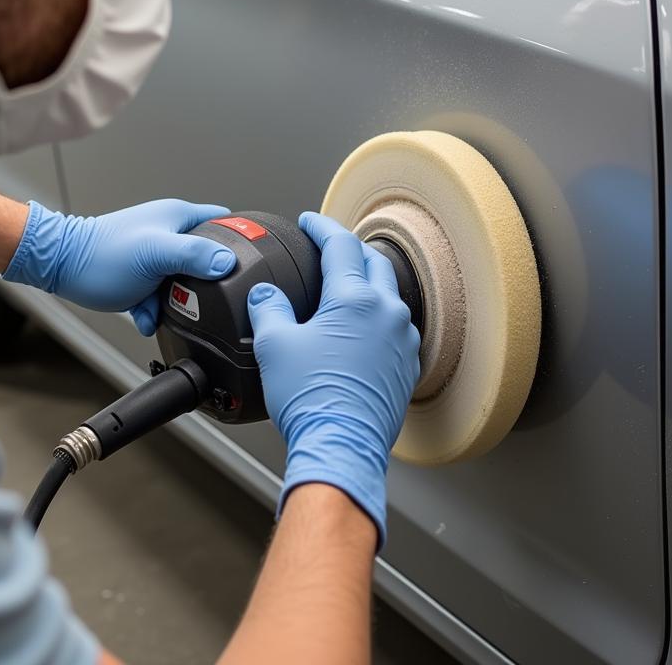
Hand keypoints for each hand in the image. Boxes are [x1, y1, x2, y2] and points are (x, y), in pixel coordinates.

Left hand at [2, 200, 236, 335]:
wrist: (60, 268)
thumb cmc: (100, 255)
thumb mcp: (155, 254)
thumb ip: (194, 256)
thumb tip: (227, 262)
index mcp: (179, 217)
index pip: (225, 221)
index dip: (240, 240)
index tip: (248, 263)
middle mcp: (171, 234)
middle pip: (208, 259)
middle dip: (206, 284)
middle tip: (199, 298)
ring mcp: (157, 256)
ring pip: (186, 284)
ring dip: (179, 302)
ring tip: (164, 309)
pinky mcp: (144, 277)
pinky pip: (164, 297)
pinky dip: (157, 310)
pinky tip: (146, 315)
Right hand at [247, 212, 420, 548]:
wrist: (341, 448)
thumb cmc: (311, 400)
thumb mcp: (274, 345)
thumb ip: (268, 308)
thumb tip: (265, 295)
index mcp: (356, 299)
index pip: (340, 245)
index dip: (321, 227)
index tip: (310, 222)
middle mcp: (387, 313)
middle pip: (372, 262)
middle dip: (349, 250)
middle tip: (329, 248)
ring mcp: (402, 340)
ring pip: (389, 295)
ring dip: (368, 283)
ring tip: (345, 288)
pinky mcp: (407, 366)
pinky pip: (395, 327)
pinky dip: (377, 317)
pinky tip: (361, 329)